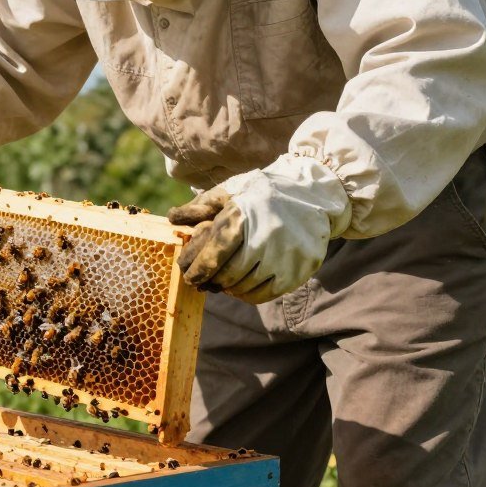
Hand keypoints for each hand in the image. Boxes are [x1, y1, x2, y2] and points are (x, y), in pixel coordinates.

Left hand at [167, 155, 351, 303]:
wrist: (314, 194)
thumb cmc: (262, 194)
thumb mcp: (231, 191)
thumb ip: (200, 206)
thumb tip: (171, 219)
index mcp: (242, 216)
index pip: (212, 255)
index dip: (195, 270)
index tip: (188, 275)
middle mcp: (264, 238)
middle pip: (226, 275)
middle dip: (210, 281)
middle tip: (202, 282)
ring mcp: (283, 256)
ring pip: (244, 287)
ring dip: (228, 288)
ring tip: (223, 281)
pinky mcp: (298, 270)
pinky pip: (264, 294)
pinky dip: (248, 294)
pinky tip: (242, 286)